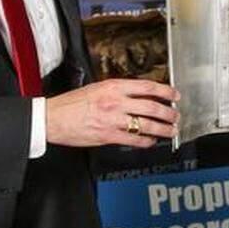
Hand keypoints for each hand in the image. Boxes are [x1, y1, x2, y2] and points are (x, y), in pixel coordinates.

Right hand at [45, 79, 179, 148]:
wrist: (53, 118)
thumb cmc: (71, 103)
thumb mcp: (97, 88)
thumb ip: (118, 90)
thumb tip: (140, 94)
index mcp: (113, 86)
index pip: (147, 86)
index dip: (165, 90)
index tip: (174, 95)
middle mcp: (115, 102)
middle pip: (152, 106)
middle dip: (169, 112)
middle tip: (176, 115)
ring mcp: (113, 120)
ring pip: (147, 124)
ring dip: (163, 128)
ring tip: (171, 130)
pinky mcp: (108, 136)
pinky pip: (134, 140)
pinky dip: (147, 141)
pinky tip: (151, 141)